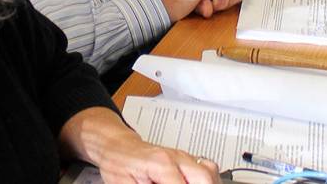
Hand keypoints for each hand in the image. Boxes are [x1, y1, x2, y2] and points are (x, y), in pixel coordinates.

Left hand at [61, 108, 219, 183]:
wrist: (117, 146)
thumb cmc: (118, 164)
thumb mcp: (124, 183)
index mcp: (161, 163)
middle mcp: (176, 156)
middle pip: (204, 176)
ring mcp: (183, 156)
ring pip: (210, 171)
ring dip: (207, 183)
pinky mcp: (185, 158)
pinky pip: (207, 168)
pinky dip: (207, 180)